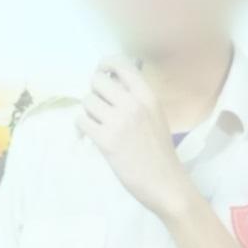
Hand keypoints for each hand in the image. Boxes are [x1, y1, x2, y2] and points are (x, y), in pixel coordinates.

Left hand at [78, 60, 200, 224]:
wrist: (166, 183)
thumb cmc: (160, 152)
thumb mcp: (155, 116)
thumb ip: (136, 99)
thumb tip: (110, 84)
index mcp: (147, 96)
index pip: (120, 64)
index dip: (105, 65)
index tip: (102, 74)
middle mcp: (133, 104)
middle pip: (97, 81)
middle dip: (94, 92)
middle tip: (99, 107)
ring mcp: (119, 122)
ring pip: (87, 101)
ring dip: (88, 112)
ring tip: (97, 125)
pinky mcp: (106, 141)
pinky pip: (81, 121)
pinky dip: (81, 128)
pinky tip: (89, 136)